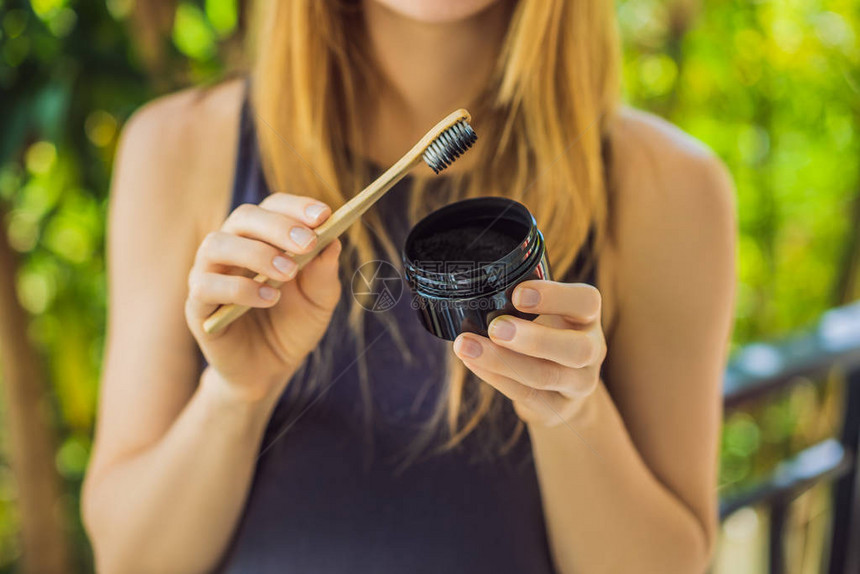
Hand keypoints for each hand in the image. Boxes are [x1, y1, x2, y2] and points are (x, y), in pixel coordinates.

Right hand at [185, 193, 342, 402]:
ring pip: (217, 244)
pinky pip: (207, 287)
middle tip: (308, 243)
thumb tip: (333, 240)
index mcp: (262, 238)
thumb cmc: (293, 326)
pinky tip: (270, 299)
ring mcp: (209, 274)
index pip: (273, 207)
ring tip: (288, 272)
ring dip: (256, 253)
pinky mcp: (197, 306)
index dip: (296, 207)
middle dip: (278, 226)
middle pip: (244, 217)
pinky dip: (240, 289)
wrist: (269, 370)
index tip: (324, 215)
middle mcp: (231, 248)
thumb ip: (324, 273)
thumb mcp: (319, 302)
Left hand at [452, 281, 606, 425]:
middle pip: (577, 349)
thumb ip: (521, 297)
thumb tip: (473, 281)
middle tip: (495, 328)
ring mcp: (578, 384)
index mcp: (588, 317)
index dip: (555, 296)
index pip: (586, 302)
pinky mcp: (558, 409)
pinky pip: (526, 395)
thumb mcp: (544, 310)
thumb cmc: (544, 331)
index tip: (517, 293)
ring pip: (546, 376)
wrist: (561, 386)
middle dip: (534, 339)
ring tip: (466, 346)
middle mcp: (592, 351)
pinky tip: (472, 363)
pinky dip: (495, 378)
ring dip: (502, 361)